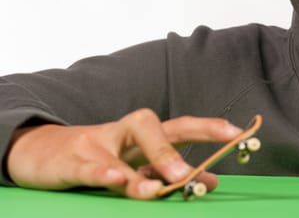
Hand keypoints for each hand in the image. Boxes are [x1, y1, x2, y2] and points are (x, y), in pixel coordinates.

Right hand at [6, 109, 241, 198]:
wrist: (42, 152)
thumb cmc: (99, 158)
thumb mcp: (136, 166)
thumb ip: (169, 172)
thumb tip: (212, 181)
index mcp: (143, 135)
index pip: (181, 126)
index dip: (209, 128)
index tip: (240, 134)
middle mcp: (124, 133)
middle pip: (155, 127)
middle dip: (182, 141)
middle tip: (199, 172)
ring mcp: (97, 144)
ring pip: (124, 151)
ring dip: (146, 167)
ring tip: (163, 187)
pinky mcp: (70, 160)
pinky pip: (88, 166)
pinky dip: (102, 172)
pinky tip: (115, 179)